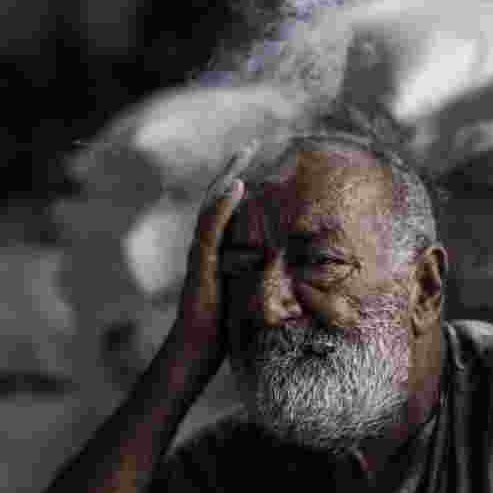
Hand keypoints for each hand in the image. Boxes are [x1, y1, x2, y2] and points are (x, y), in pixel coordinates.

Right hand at [171, 142, 258, 357]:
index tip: (260, 160)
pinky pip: (211, 225)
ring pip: (212, 204)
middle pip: (217, 197)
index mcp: (217, 249)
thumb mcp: (248, 291)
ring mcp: (200, 250)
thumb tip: (292, 264)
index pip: (228, 208)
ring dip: (228, 176)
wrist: (201, 349)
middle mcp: (205, 244)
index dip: (240, 182)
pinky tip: (238, 185)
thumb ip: (260, 272)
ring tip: (245, 153)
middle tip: (253, 143)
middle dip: (234, 168)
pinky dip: (224, 203)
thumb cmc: (226, 326)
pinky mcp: (201, 260)